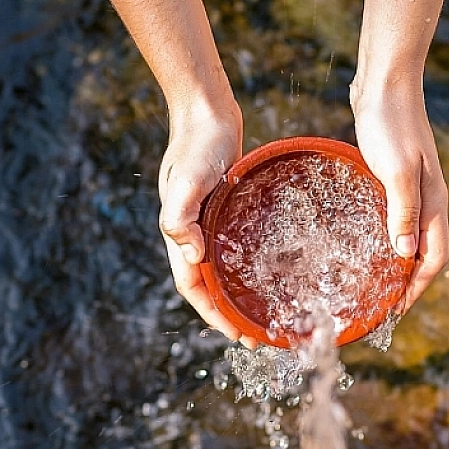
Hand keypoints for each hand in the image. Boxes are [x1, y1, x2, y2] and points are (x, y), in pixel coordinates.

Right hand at [157, 101, 255, 344]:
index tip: (236, 335)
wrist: (206, 113)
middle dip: (229, 314)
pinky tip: (268, 271)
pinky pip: (234, 247)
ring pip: (222, 269)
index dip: (213, 314)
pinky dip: (247, 265)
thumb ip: (180, 217)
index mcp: (180, 233)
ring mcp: (209, 222)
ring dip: (238, 294)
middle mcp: (193, 233)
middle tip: (257, 336)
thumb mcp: (187, 180)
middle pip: (209, 285)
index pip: (194, 287)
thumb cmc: (197, 145)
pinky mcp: (225, 210)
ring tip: (263, 313)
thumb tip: (191, 256)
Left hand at [351, 82, 448, 313]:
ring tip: (373, 283)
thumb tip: (404, 255)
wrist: (385, 82)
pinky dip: (385, 238)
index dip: (417, 287)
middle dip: (408, 283)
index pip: (434, 258)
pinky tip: (363, 242)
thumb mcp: (396, 170)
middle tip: (381, 305)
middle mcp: (427, 200)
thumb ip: (402, 212)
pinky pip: (394, 218)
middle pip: (425, 253)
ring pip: (410, 237)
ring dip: (396, 262)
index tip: (396, 311)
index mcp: (433, 202)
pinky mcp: (394, 177)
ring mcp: (412, 188)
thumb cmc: (390, 123)